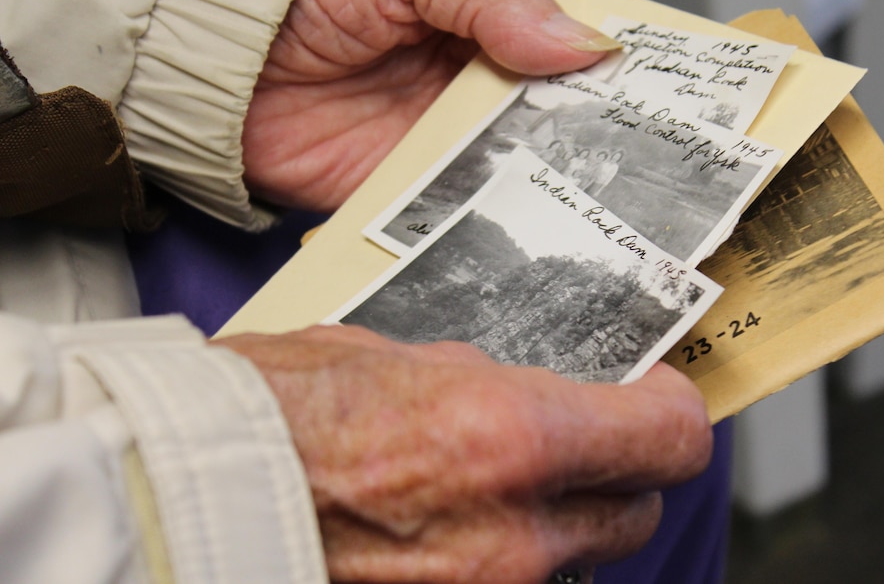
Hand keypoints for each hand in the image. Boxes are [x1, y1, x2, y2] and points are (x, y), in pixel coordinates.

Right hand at [215, 325, 711, 583]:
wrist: (179, 498)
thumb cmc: (266, 413)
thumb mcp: (390, 356)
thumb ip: (483, 379)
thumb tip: (531, 388)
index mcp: (508, 435)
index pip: (669, 437)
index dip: (670, 411)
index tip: (654, 395)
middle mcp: (515, 533)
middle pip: (637, 511)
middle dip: (617, 473)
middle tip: (578, 442)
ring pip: (580, 561)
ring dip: (560, 524)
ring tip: (494, 489)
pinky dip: (510, 559)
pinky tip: (452, 531)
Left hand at [243, 0, 619, 210]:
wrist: (212, 57)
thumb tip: (581, 43)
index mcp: (489, 8)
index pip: (570, 34)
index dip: (610, 62)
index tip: (652, 93)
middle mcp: (479, 76)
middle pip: (560, 111)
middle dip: (596, 135)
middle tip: (637, 159)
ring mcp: (450, 136)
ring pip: (527, 166)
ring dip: (557, 185)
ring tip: (601, 203)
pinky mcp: (418, 191)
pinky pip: (469, 212)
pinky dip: (499, 225)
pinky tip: (532, 232)